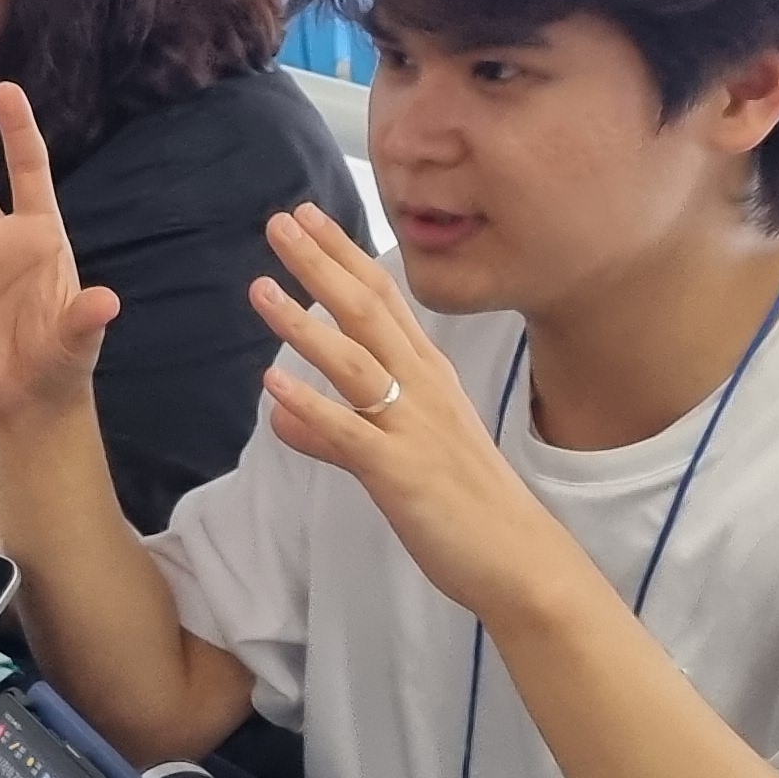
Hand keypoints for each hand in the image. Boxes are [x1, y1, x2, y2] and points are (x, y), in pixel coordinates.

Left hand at [246, 206, 588, 627]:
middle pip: (368, 312)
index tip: (308, 218)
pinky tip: (272, 383)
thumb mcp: (395, 456)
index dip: (344, 256)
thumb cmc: (463, 505)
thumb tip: (281, 418)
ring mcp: (413, 427)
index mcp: (428, 376)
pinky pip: (350, 432)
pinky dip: (310, 406)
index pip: (383, 300)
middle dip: (322, 264)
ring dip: (304, 323)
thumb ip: (334, 432)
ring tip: (259, 288)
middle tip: (281, 221)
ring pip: (354, 362)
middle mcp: (423, 389)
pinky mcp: (401, 472)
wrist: (519, 558)